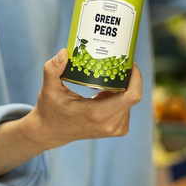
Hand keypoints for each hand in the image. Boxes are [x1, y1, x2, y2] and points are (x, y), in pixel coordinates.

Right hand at [0, 49, 141, 176]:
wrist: (50, 132)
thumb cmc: (50, 109)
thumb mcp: (48, 88)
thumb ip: (52, 69)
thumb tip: (65, 52)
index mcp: (97, 114)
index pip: (132, 96)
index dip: (137, 77)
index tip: (129, 63)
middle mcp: (110, 124)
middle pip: (133, 95)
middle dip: (129, 77)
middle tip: (118, 62)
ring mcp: (115, 129)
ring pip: (130, 100)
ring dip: (124, 86)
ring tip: (111, 74)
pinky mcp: (117, 129)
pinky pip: (127, 106)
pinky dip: (121, 95)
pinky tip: (107, 88)